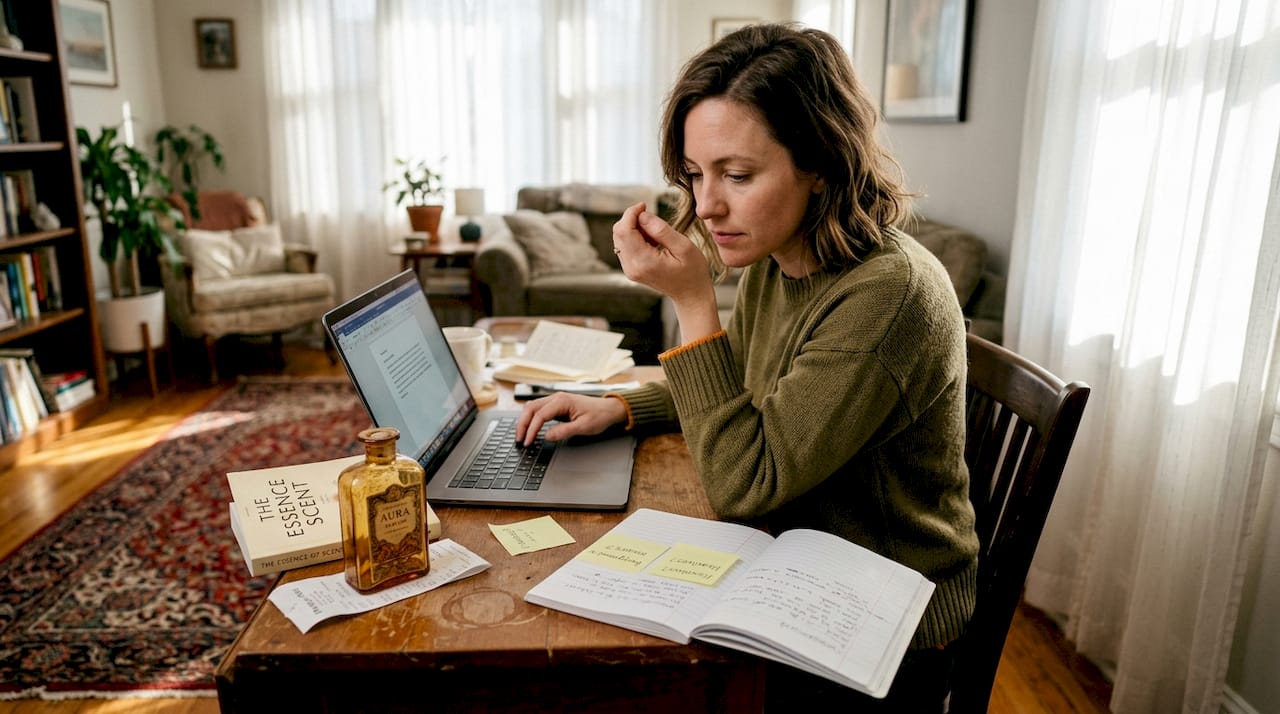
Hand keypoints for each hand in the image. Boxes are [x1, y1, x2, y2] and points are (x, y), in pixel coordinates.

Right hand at [515, 392, 627, 444]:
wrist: (609, 409)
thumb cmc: (599, 416)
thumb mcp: (584, 426)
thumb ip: (564, 431)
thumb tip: (547, 436)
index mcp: (562, 401)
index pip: (540, 415)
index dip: (532, 429)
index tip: (528, 442)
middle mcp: (556, 398)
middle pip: (531, 408)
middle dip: (523, 424)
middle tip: (519, 439)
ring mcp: (556, 400)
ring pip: (532, 407)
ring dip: (525, 420)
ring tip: (522, 435)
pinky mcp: (557, 405)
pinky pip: (538, 409)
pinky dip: (531, 418)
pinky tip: (530, 428)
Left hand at [613, 203, 720, 340]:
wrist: (690, 295)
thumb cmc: (692, 271)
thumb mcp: (683, 247)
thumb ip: (661, 230)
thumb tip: (642, 216)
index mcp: (644, 261)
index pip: (624, 230)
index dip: (631, 213)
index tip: (644, 205)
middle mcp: (632, 267)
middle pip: (618, 232)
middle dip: (632, 219)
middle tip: (653, 220)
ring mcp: (629, 269)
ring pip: (620, 238)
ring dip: (635, 228)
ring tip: (657, 235)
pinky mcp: (631, 269)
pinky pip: (625, 246)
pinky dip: (636, 237)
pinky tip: (653, 242)